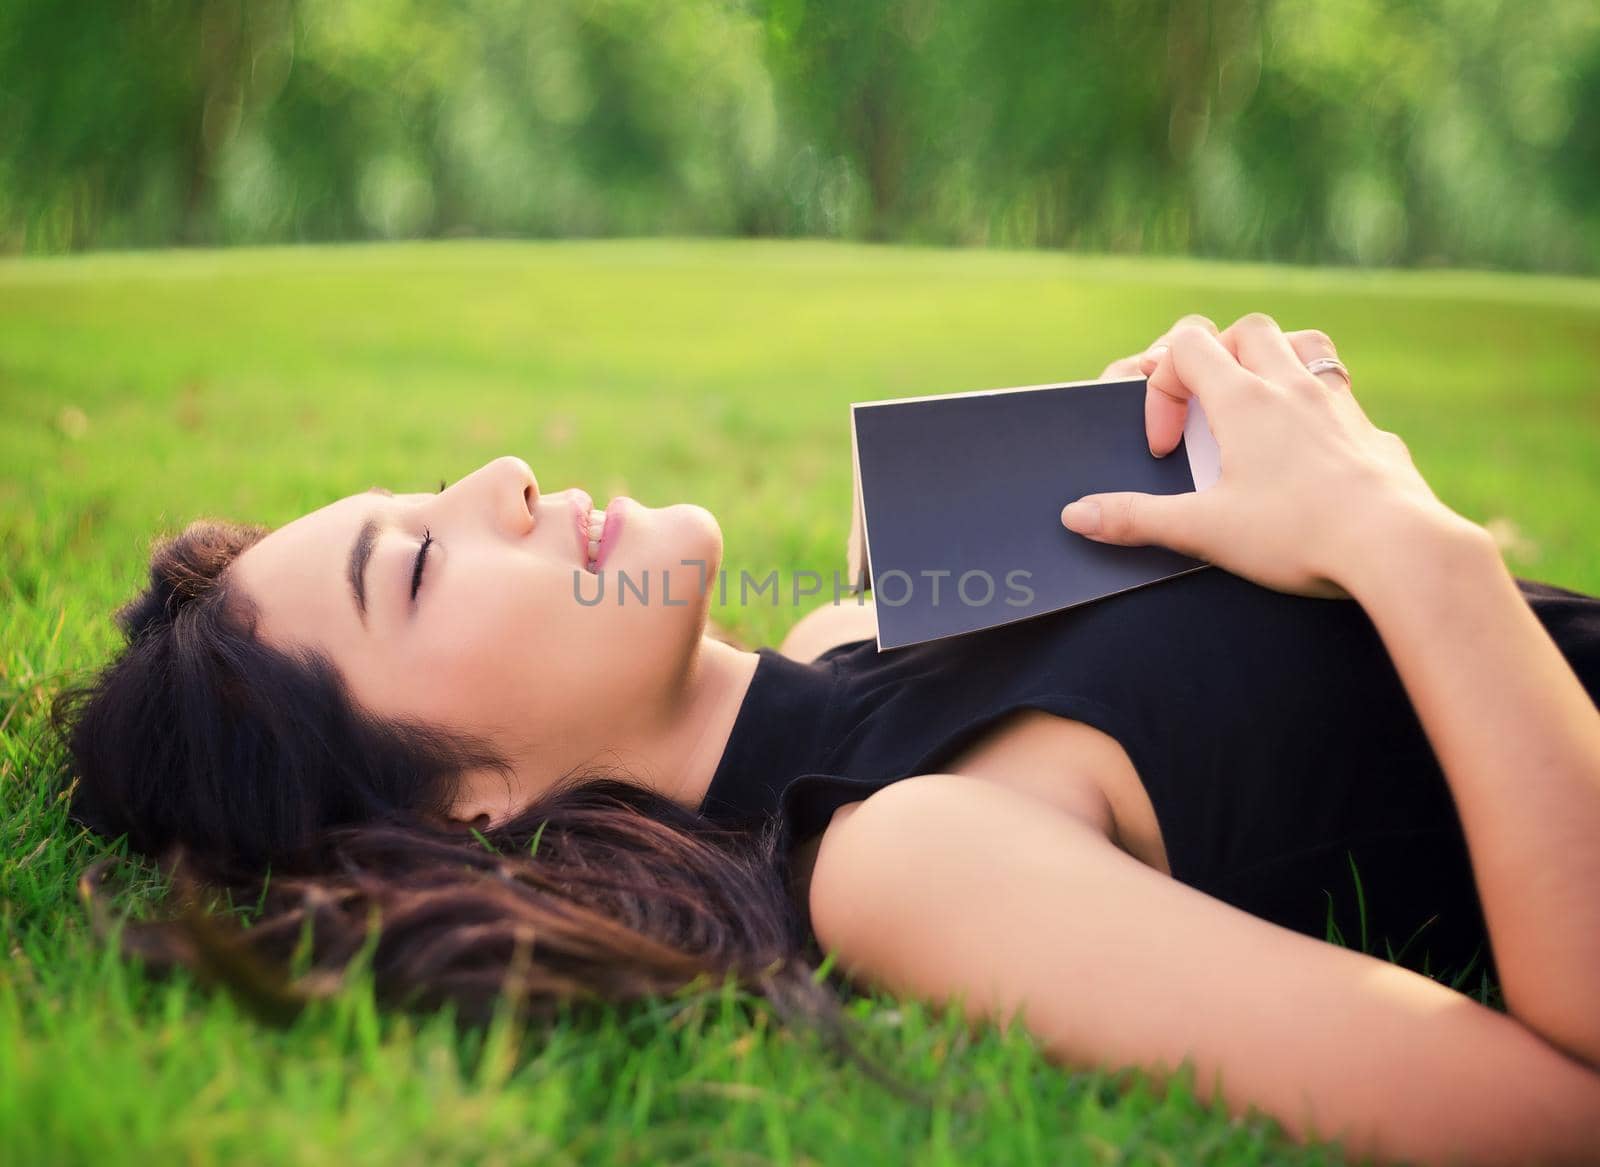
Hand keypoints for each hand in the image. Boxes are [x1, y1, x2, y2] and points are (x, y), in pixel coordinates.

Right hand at [1065, 314, 1484, 598]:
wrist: (1398, 548)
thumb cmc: (1299, 535)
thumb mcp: (1204, 530)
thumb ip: (1136, 518)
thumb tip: (1076, 514)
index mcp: (1245, 400)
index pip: (1186, 347)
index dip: (1160, 388)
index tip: (1164, 448)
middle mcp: (1292, 387)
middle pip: (1246, 328)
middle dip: (1215, 355)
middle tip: (1204, 408)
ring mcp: (1339, 405)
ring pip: (1303, 344)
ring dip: (1272, 359)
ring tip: (1256, 403)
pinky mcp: (1371, 434)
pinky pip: (1341, 396)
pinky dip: (1316, 407)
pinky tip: (1309, 454)